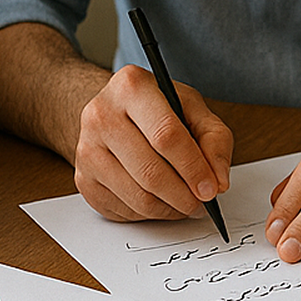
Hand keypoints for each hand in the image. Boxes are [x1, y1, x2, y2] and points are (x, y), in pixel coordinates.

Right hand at [72, 64, 232, 221]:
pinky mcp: (82, 178)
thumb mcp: (192, 108)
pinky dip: (149, 214)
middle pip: (150, 171)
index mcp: (131, 86)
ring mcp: (86, 148)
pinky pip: (122, 209)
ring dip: (169, 209)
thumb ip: (215, 140)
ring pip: (137, 196)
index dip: (193, 168)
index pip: (165, 135)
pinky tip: (160, 201)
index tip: (210, 189)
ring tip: (185, 204)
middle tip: (201, 204)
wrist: (112, 112)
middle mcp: (101, 114)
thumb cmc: (156, 109)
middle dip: (183, 196)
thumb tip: (218, 182)